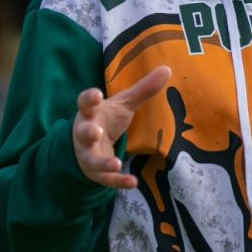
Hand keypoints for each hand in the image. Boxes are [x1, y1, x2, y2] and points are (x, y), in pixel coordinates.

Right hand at [72, 65, 170, 187]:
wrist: (86, 146)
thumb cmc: (106, 119)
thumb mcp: (124, 104)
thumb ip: (142, 89)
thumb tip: (167, 68)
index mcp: (91, 113)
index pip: (85, 103)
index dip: (89, 99)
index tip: (96, 94)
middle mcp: (85, 133)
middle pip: (83, 132)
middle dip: (87, 132)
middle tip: (95, 132)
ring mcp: (88, 154)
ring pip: (92, 159)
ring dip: (103, 162)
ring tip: (115, 163)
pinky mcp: (96, 172)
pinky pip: (106, 178)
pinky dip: (118, 181)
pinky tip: (133, 182)